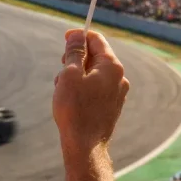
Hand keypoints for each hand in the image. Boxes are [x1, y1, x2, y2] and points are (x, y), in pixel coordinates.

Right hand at [53, 29, 129, 159]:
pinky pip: (96, 88)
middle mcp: (119, 77)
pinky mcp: (111, 106)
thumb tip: (77, 35)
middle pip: (96, 56)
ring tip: (63, 90)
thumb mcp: (69, 74)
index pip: (97, 40)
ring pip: (93, 73)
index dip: (79, 36)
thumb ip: (74, 52)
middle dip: (75, 59)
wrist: (85, 146)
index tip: (65, 39)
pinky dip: (82, 88)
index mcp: (112, 66)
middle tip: (61, 70)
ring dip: (76, 75)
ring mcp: (117, 93)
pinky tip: (71, 100)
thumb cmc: (75, 109)